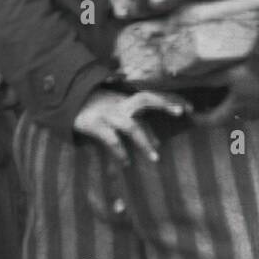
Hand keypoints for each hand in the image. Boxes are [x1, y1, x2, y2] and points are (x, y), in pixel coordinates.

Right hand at [73, 88, 190, 164]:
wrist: (67, 102)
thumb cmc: (99, 109)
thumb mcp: (119, 113)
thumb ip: (138, 124)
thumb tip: (157, 142)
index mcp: (128, 99)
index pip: (155, 96)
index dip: (172, 100)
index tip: (190, 107)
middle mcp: (121, 103)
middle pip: (146, 98)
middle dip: (164, 103)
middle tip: (181, 112)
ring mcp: (108, 113)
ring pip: (131, 124)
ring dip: (144, 141)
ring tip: (155, 158)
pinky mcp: (94, 124)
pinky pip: (111, 139)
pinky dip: (120, 151)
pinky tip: (126, 162)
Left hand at [194, 63, 258, 128]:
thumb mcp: (233, 72)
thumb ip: (210, 77)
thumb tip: (186, 79)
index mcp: (235, 109)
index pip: (211, 121)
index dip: (198, 119)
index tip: (190, 112)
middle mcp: (247, 114)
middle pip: (226, 115)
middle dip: (215, 107)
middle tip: (207, 95)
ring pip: (239, 109)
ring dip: (231, 101)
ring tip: (227, 85)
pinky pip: (251, 104)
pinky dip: (244, 97)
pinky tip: (247, 83)